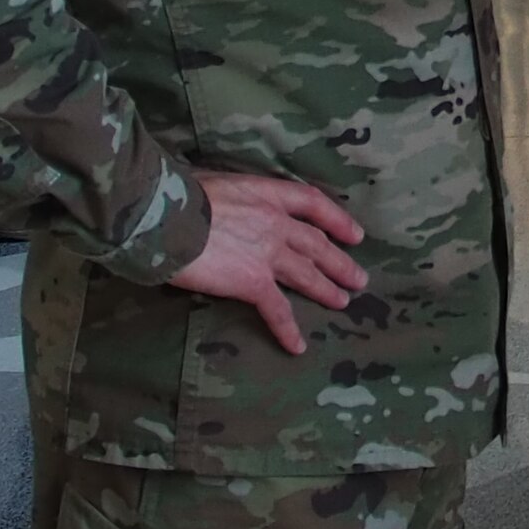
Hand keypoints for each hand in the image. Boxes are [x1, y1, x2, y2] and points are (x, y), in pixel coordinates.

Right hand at [169, 172, 367, 355]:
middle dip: (340, 262)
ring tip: (344, 302)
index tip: (355, 234)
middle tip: (359, 278)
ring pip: (307, 274)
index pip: (313, 204)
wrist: (170, 217)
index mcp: (269, 194)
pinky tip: (297, 346)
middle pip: (317, 244)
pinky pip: (277, 310)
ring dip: (327, 290)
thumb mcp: (221, 182)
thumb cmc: (183, 194)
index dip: (338, 219)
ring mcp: (269, 254)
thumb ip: (237, 197)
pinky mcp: (253, 282)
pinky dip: (288, 330)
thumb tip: (232, 204)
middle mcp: (277, 223)